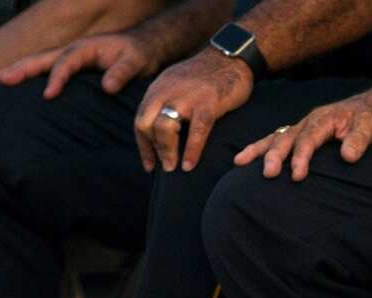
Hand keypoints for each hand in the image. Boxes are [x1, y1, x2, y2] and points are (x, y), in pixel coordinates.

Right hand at [0, 32, 159, 98]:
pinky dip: (29, 76)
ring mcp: (69, 58)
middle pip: (41, 59)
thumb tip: (107, 87)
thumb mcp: (136, 62)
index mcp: (85, 49)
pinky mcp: (71, 68)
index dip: (56, 78)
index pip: (65, 63)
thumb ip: (122, 73)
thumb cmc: (138, 54)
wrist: (143, 47)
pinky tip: (16, 84)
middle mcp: (72, 51)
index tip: (48, 95)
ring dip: (18, 70)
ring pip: (39, 63)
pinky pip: (45, 71)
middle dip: (20, 69)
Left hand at [135, 49, 253, 172]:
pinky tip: (190, 165)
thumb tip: (161, 129)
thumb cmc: (207, 76)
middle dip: (153, 150)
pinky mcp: (208, 104)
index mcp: (158, 89)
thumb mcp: (177, 83)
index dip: (143, 146)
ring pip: (165, 128)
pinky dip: (191, 151)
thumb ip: (166, 101)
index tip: (149, 165)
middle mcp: (167, 92)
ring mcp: (187, 98)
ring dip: (167, 152)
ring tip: (174, 167)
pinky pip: (196, 131)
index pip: (140, 120)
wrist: (231, 56)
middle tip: (163, 168)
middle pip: (147, 125)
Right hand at [234, 93, 371, 180]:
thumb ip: (359, 140)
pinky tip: (245, 159)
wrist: (370, 108)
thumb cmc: (369, 119)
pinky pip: (277, 139)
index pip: (309, 139)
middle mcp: (308, 121)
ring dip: (259, 151)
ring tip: (239, 162)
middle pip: (287, 138)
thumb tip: (348, 156)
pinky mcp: (300, 133)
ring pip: (276, 137)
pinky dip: (261, 148)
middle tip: (268, 174)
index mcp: (323, 119)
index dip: (302, 157)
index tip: (298, 176)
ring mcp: (302, 126)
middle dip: (275, 156)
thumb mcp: (370, 127)